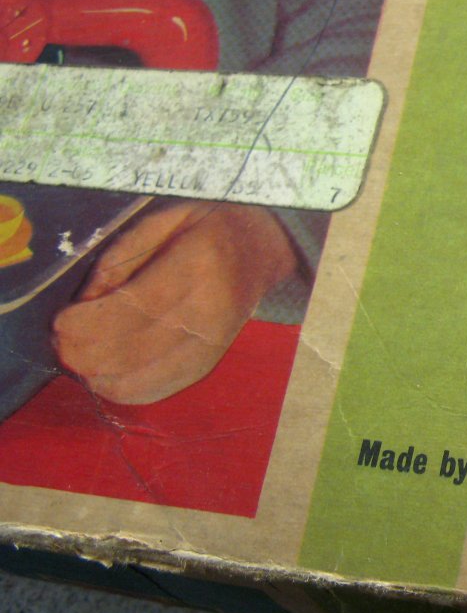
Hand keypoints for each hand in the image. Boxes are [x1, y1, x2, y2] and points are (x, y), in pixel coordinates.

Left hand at [52, 201, 296, 404]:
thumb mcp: (159, 222)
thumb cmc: (204, 227)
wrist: (260, 247)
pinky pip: (164, 387)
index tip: (60, 322)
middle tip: (61, 344)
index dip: (90, 323)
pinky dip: (128, 390)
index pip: (137, 307)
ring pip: (148, 377)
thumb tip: (83, 306)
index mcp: (198, 262)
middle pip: (137, 348)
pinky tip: (106, 377)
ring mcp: (215, 340)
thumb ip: (119, 260)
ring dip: (101, 376)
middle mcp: (211, 308)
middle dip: (87, 353)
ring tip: (80, 359)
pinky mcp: (212, 360)